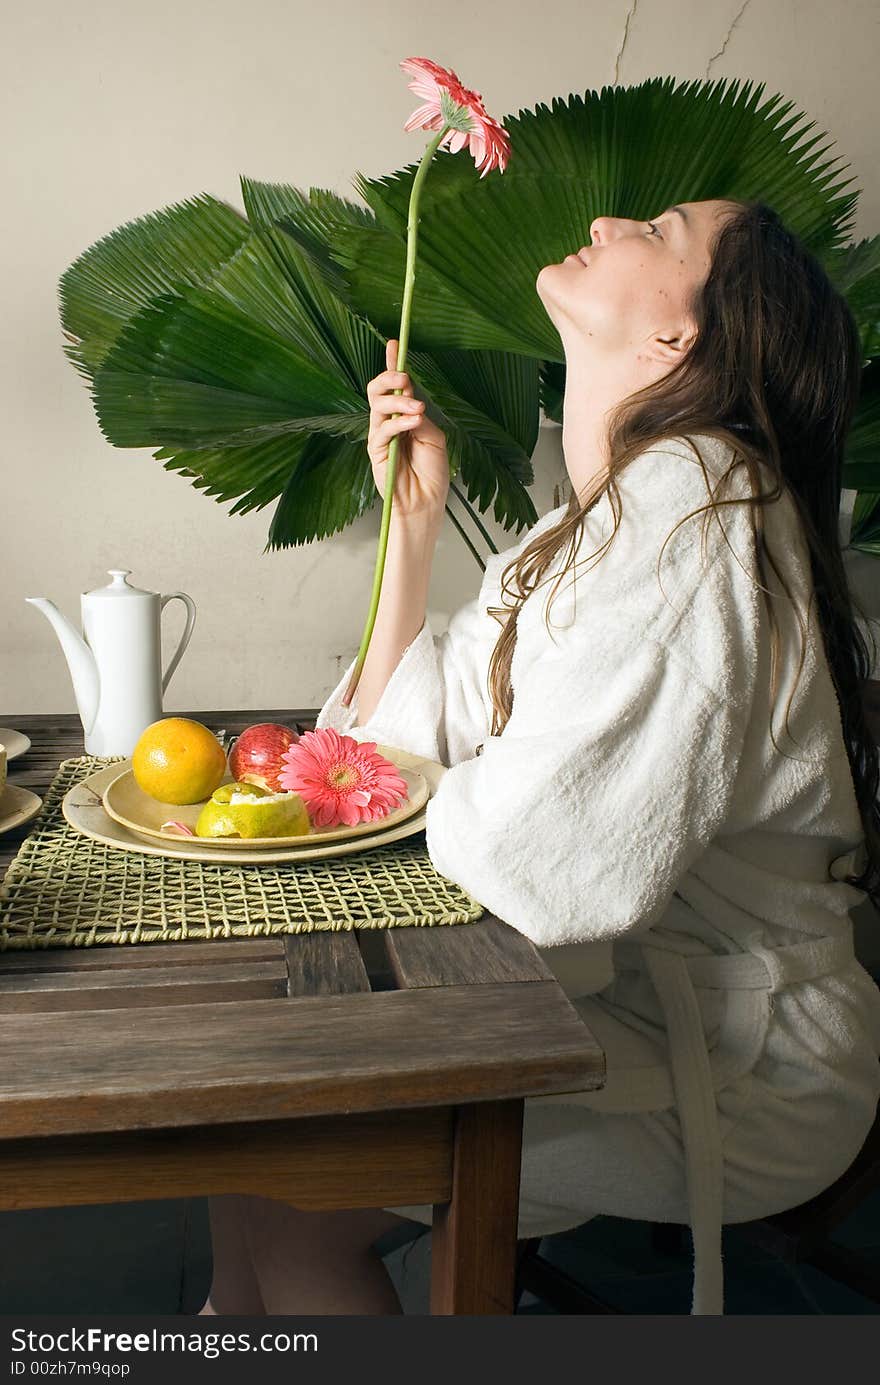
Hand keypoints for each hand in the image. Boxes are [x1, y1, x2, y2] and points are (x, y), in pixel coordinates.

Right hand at [366, 339, 449, 522]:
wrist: (426, 502)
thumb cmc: (432, 474)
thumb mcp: (434, 438)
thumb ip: (421, 418)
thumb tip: (410, 400)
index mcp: (404, 416)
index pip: (394, 386)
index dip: (391, 364)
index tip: (394, 343)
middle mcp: (389, 423)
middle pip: (377, 390)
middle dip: (389, 377)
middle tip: (405, 377)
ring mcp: (380, 436)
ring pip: (378, 405)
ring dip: (399, 401)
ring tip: (418, 409)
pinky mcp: (375, 451)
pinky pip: (382, 429)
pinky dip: (399, 422)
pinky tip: (413, 423)